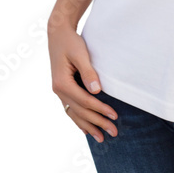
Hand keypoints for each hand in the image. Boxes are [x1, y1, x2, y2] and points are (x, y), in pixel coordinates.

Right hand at [48, 23, 117, 141]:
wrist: (58, 34)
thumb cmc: (71, 42)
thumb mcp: (80, 54)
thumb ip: (88, 72)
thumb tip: (96, 91)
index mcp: (62, 83)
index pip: (84, 101)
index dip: (100, 109)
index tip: (115, 115)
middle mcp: (58, 91)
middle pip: (80, 111)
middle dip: (97, 122)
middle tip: (114, 132)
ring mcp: (59, 92)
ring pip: (75, 114)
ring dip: (88, 126)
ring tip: (102, 138)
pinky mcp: (63, 89)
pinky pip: (71, 109)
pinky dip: (79, 120)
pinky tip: (86, 129)